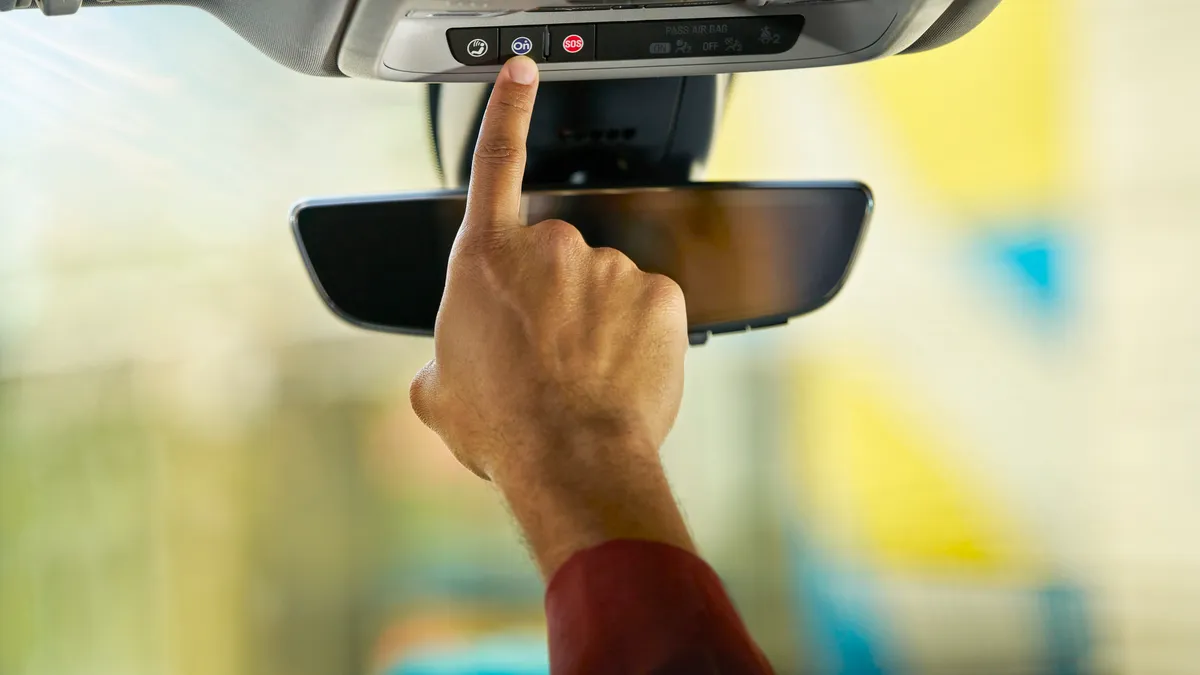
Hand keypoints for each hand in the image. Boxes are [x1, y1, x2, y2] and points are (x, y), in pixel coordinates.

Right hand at [408, 56, 693, 575]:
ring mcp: (608, 266)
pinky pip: (647, 306)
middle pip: (555, 256)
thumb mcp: (438, 392)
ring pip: (604, 284)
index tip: (524, 70)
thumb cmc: (503, 428)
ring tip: (579, 376)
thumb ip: (443, 354)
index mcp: (488, 259)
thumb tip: (448, 364)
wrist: (570, 460)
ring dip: (594, 320)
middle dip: (552, 296)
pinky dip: (637, 335)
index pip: (496, 162)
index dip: (508, 110)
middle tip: (544, 355)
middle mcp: (550, 248)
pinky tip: (618, 373)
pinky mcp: (659, 293)